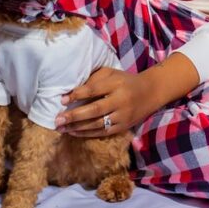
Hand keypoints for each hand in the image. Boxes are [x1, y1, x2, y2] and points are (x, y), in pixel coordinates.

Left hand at [58, 54, 198, 136]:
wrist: (151, 92)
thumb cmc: (125, 81)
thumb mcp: (112, 74)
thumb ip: (94, 80)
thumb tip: (71, 91)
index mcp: (117, 84)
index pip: (94, 90)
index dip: (78, 95)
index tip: (62, 100)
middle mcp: (121, 100)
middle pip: (95, 109)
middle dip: (74, 115)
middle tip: (57, 119)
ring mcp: (123, 115)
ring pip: (98, 124)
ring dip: (77, 127)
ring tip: (61, 128)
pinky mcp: (124, 126)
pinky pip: (103, 132)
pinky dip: (87, 133)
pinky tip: (74, 133)